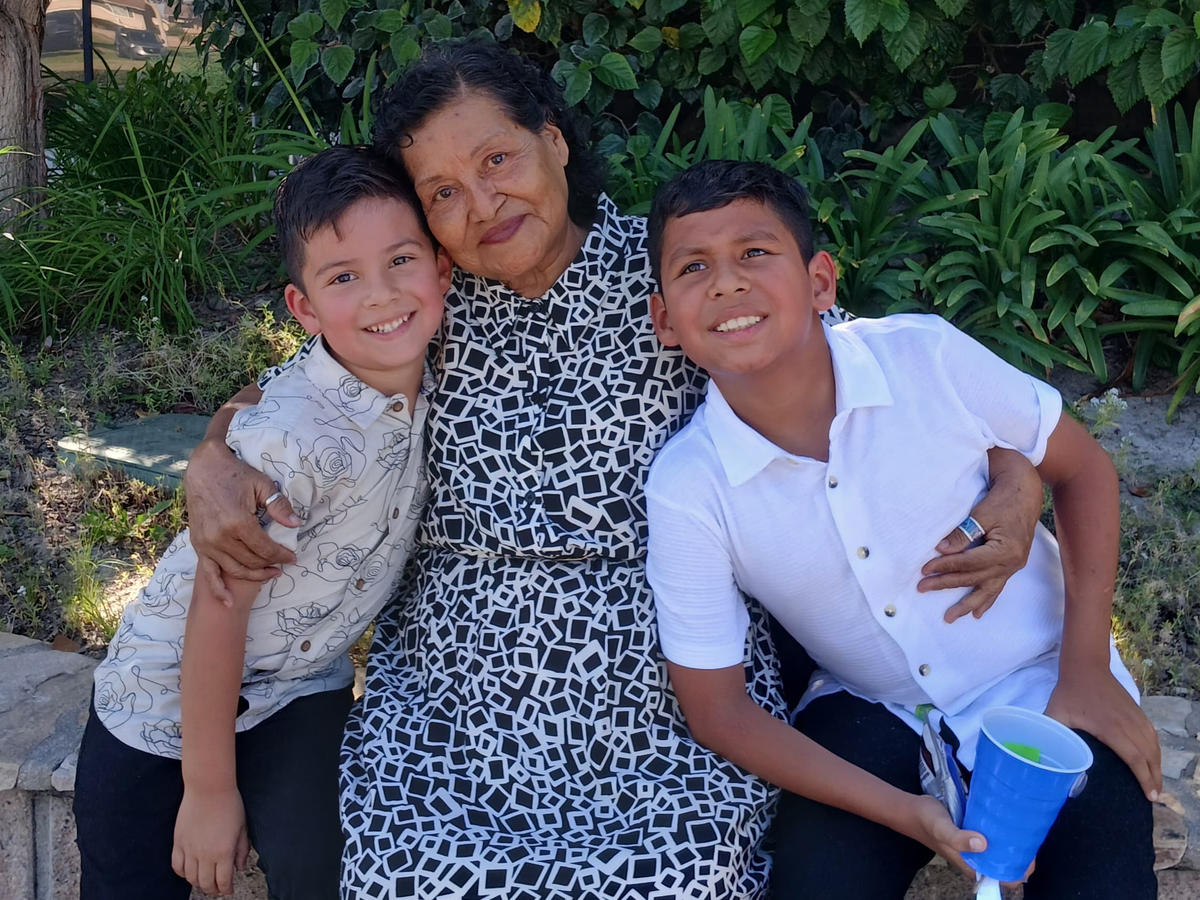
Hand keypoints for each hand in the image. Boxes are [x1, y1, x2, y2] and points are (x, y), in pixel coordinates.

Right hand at [172, 786, 249, 894]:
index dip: (226, 889)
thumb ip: (242, 850)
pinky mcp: (178, 842)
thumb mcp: (242, 827)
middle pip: (206, 883)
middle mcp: (205, 855)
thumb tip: (240, 867)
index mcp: (224, 852)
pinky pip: (177, 866)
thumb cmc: (230, 805)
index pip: (223, 881)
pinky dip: (182, 873)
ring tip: (204, 881)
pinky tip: (189, 872)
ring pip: (190, 878)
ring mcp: (190, 849)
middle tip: (217, 888)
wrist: (209, 788)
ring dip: (198, 883)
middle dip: (213, 889)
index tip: (229, 891)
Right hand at [185, 437, 299, 604]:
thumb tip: (296, 525)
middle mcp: (221, 537)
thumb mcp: (262, 485)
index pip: (265, 549)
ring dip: (254, 576)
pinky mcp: (198, 544)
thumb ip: (279, 506)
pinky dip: (218, 590)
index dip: (282, 555)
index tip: (293, 557)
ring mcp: (207, 543)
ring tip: (269, 575)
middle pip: (252, 561)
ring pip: (235, 569)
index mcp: (238, 522)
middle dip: (270, 565)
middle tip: (283, 565)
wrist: (204, 467)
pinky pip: (208, 573)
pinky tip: (228, 603)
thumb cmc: (235, 474)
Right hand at [904, 795, 1033, 885]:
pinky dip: (1001, 831)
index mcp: (972, 867)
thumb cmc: (927, 821)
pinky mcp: (972, 833)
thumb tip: (983, 844)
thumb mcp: (942, 830)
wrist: (912, 810)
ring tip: (1023, 825)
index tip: (1029, 854)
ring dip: (1011, 842)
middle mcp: (976, 859)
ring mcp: (974, 846)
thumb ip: (959, 839)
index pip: (1003, 878)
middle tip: (1028, 834)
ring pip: (1000, 850)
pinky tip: (1007, 819)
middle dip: (1019, 854)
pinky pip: (992, 836)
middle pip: (1005, 864)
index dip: (1019, 871)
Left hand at [919, 450, 1043, 622]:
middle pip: (974, 578)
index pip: (968, 562)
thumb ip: (962, 534)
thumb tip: (942, 550)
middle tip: (922, 588)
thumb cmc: (1002, 501)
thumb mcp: (981, 514)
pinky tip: (977, 613)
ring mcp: (1013, 567)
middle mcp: (1012, 563)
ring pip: (987, 590)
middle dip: (946, 584)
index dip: (945, 565)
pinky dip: (987, 600)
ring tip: (950, 617)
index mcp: (1005, 550)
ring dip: (967, 604)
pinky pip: (998, 587)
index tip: (925, 569)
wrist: (1024, 494)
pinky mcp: (1012, 566)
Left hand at [1045, 665, 1161, 800]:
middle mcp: (1128, 724)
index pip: (1135, 759)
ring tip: (1156, 783)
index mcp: (1111, 729)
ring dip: (1158, 765)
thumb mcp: (1056, 713)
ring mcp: (1135, 716)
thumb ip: (1049, 733)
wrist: (1085, 666)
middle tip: (1155, 797)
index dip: (1144, 779)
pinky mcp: (1137, 710)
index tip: (1150, 795)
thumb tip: (1038, 753)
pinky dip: (1156, 748)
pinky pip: (1152, 733)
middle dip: (1155, 778)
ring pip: (1154, 745)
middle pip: (1150, 756)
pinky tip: (1153, 758)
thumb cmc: (1069, 692)